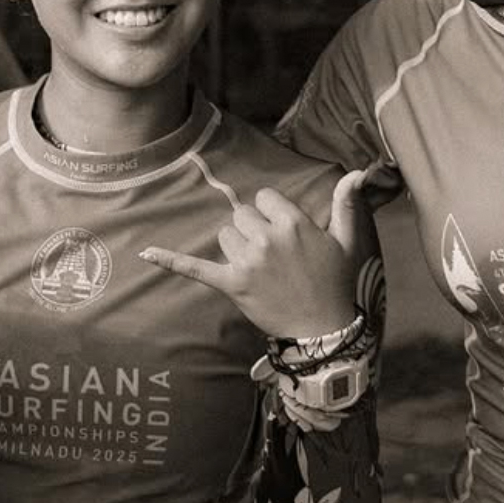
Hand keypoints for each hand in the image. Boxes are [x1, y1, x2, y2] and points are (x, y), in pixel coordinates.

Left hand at [140, 170, 365, 337]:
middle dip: (253, 229)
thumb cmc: (336, 283)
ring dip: (236, 247)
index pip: (263, 197)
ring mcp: (248, 262)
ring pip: (225, 235)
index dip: (271, 212)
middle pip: (241, 215)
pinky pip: (196, 268)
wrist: (323, 330)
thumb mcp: (347, 242)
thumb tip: (358, 172)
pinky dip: (170, 260)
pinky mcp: (232, 284)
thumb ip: (347, 204)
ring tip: (258, 268)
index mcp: (294, 223)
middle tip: (272, 255)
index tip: (282, 231)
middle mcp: (268, 238)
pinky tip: (145, 253)